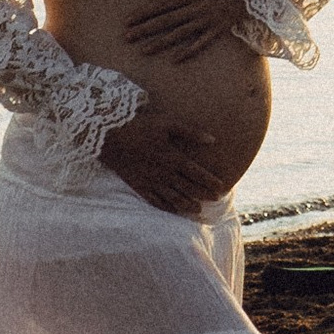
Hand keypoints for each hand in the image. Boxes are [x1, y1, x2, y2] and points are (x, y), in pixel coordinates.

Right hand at [100, 112, 229, 217]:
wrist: (111, 137)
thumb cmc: (141, 126)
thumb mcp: (168, 123)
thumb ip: (191, 132)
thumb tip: (213, 140)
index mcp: (172, 157)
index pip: (196, 173)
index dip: (210, 181)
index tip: (221, 187)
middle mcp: (164, 173)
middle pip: (187, 187)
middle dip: (203, 194)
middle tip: (216, 200)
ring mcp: (150, 181)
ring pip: (172, 197)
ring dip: (186, 204)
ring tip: (197, 210)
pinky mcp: (138, 186)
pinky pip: (154, 201)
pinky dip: (165, 207)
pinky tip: (173, 210)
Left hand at [122, 0, 250, 62]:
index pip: (162, 4)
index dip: (144, 12)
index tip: (127, 19)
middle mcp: (197, 8)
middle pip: (167, 20)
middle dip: (145, 29)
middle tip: (126, 37)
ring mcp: (208, 21)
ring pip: (180, 34)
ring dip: (160, 42)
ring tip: (143, 50)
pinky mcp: (218, 30)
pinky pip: (201, 43)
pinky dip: (189, 51)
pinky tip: (174, 59)